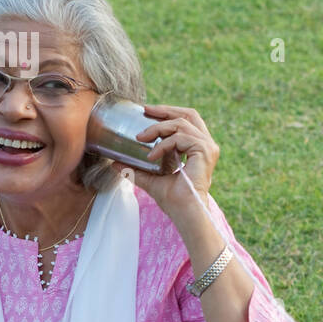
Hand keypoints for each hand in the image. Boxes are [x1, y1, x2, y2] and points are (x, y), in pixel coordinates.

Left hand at [117, 103, 218, 219]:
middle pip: (188, 114)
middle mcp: (206, 144)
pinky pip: (180, 138)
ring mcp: (207, 147)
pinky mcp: (204, 151)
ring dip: (158, 128)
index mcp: (199, 147)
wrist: (185, 211)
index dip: (168, 112)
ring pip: (181, 124)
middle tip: (145, 110)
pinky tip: (152, 156)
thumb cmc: (174, 200)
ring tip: (141, 138)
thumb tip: (115, 164)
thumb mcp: (151, 179)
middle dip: (165, 110)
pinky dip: (163, 144)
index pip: (186, 120)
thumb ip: (137, 169)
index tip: (147, 112)